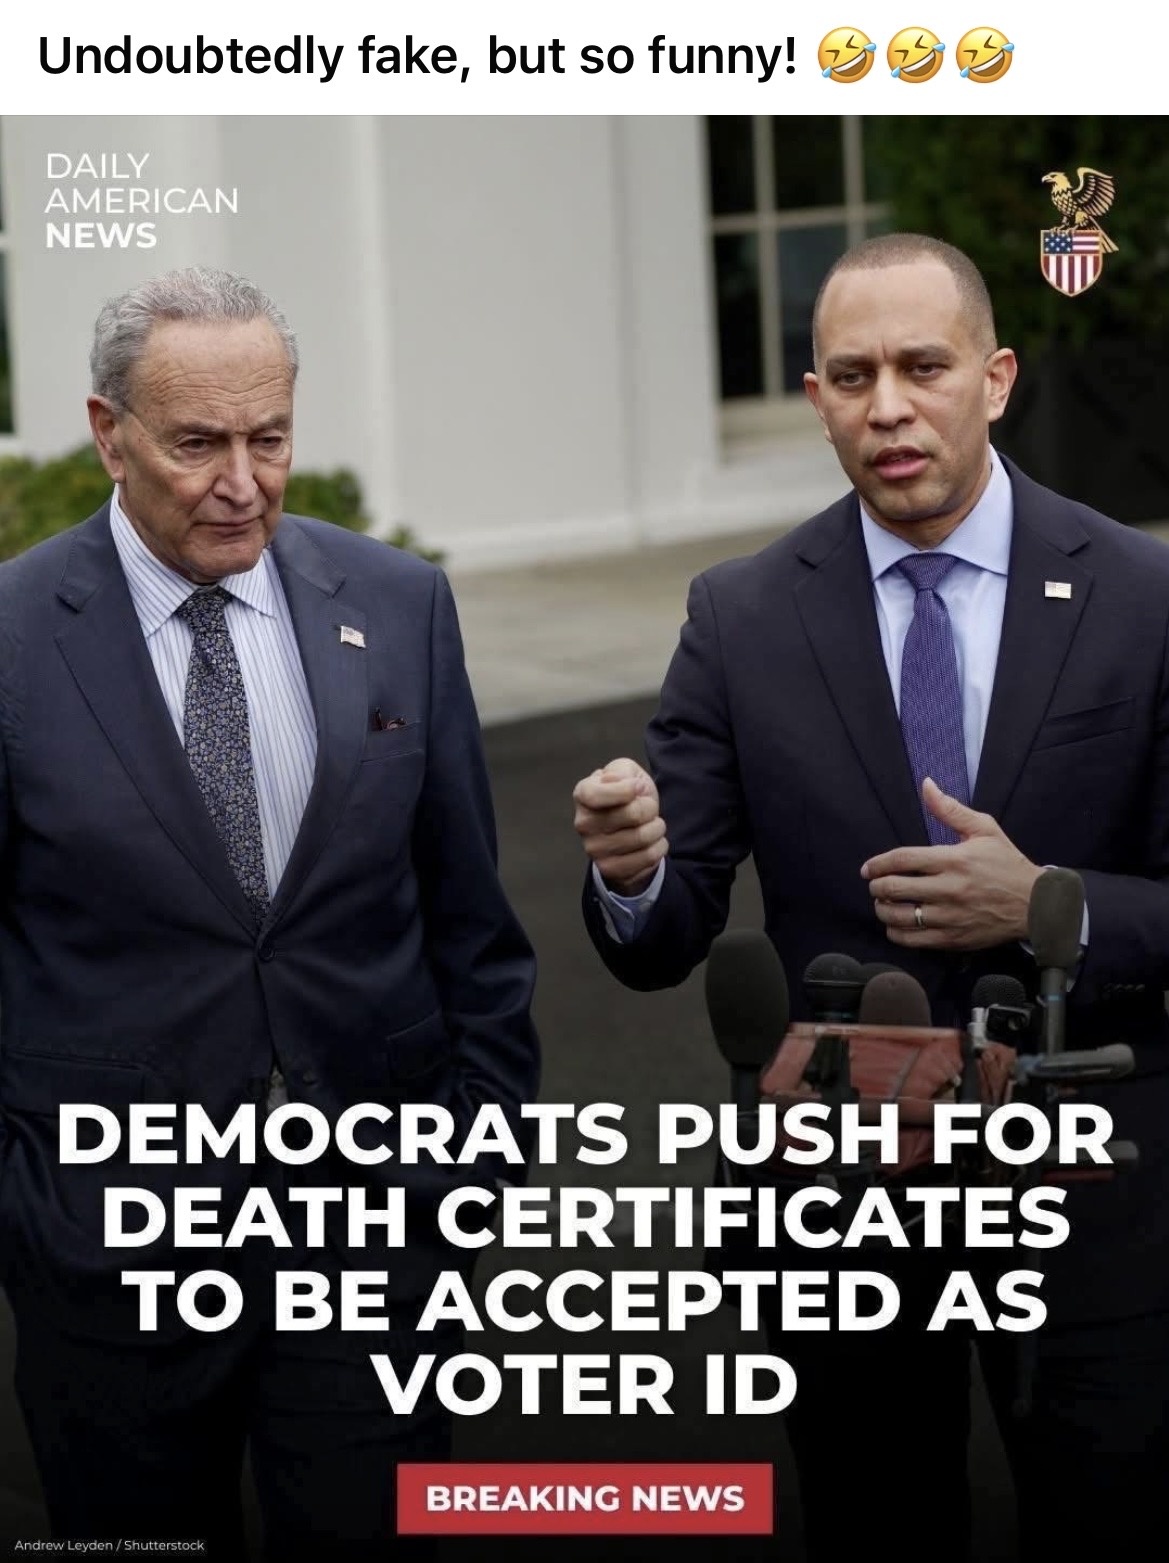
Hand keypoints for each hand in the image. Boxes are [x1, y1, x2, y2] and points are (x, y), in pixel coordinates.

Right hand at [572, 757, 667, 895]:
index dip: (625, 790)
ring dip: (657, 828)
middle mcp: (583, 823)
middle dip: (650, 807)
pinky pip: (647, 857)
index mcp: (582, 794)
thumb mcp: (624, 772)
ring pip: (643, 837)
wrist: (628, 828)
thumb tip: (630, 786)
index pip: (596, 794)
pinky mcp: (609, 869)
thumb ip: (623, 771)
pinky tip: (653, 841)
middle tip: (648, 808)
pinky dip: (659, 846)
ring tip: (652, 825)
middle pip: (633, 814)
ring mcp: (594, 849)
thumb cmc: (626, 796)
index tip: (637, 787)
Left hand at [861, 778, 1042, 949]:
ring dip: (883, 910)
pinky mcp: (953, 938)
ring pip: (900, 918)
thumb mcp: (984, 829)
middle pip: (895, 889)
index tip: (868, 868)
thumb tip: (926, 784)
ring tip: (883, 904)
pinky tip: (897, 925)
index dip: (878, 864)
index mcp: (954, 860)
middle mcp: (949, 889)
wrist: (1036, 904)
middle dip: (876, 887)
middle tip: (875, 885)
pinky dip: (897, 933)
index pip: (903, 860)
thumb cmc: (1007, 864)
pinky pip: (913, 940)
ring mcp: (950, 916)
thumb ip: (950, 809)